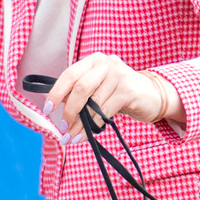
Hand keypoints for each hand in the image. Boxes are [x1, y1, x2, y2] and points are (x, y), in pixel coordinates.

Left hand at [46, 52, 180, 132]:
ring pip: (92, 104)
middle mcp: (106, 63)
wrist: (153, 96)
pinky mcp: (128, 91)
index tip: (47, 109)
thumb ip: (80, 93)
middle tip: (63, 129)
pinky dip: (93, 126)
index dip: (56, 92)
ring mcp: (119, 75)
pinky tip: (88, 135)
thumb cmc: (120, 94)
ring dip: (80, 124)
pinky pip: (105, 112)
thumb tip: (55, 108)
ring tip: (72, 138)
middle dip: (68, 111)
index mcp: (94, 60)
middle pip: (80, 88)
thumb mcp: (99, 88)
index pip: (69, 74)